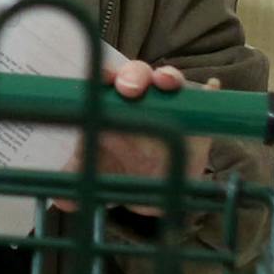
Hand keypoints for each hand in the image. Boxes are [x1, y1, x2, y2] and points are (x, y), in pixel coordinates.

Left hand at [55, 62, 217, 213]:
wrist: (159, 183)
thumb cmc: (123, 167)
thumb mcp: (102, 173)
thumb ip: (82, 180)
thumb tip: (61, 198)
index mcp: (112, 103)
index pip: (104, 82)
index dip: (100, 77)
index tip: (97, 82)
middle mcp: (141, 97)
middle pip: (135, 74)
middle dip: (131, 76)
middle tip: (127, 90)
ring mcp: (170, 101)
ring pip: (169, 79)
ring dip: (167, 77)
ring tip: (166, 83)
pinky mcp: (197, 113)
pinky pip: (205, 97)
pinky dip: (209, 91)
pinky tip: (212, 87)